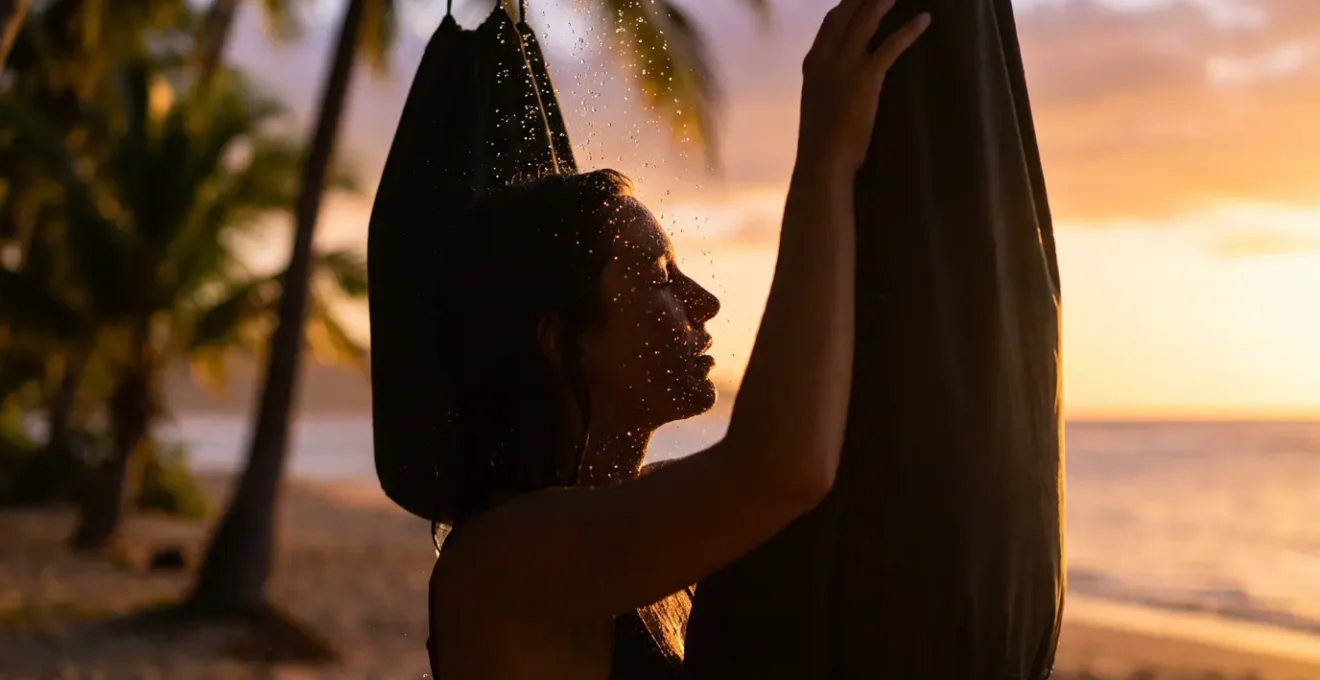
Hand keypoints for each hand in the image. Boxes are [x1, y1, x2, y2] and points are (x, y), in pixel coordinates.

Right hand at [795, 0, 929, 178]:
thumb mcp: (820, 103)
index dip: (846, 5)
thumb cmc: (822, 140)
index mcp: (813, 63)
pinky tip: (924, 19)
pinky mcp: (865, 76)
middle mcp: (826, 57)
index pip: (831, 23)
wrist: (823, 157)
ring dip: (882, 1)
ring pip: (866, 21)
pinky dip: (909, 31)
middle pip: (846, 13)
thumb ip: (830, 84)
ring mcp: (845, 64)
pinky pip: (890, 46)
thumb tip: (843, 81)